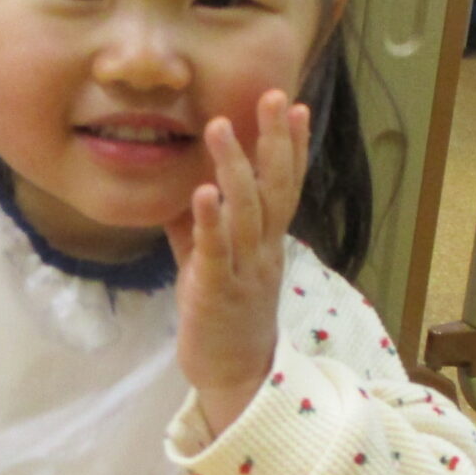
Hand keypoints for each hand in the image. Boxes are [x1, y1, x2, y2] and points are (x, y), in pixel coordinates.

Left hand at [165, 91, 309, 436]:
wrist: (232, 378)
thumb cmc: (220, 316)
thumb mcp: (210, 264)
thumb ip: (198, 228)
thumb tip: (181, 189)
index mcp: (266, 243)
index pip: (285, 186)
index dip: (291, 146)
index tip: (294, 105)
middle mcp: (263, 252)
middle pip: (276, 189)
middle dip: (275, 142)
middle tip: (274, 96)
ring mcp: (242, 272)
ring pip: (245, 213)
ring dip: (234, 168)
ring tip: (220, 126)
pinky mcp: (215, 293)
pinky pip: (215, 252)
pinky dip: (209, 220)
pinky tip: (202, 192)